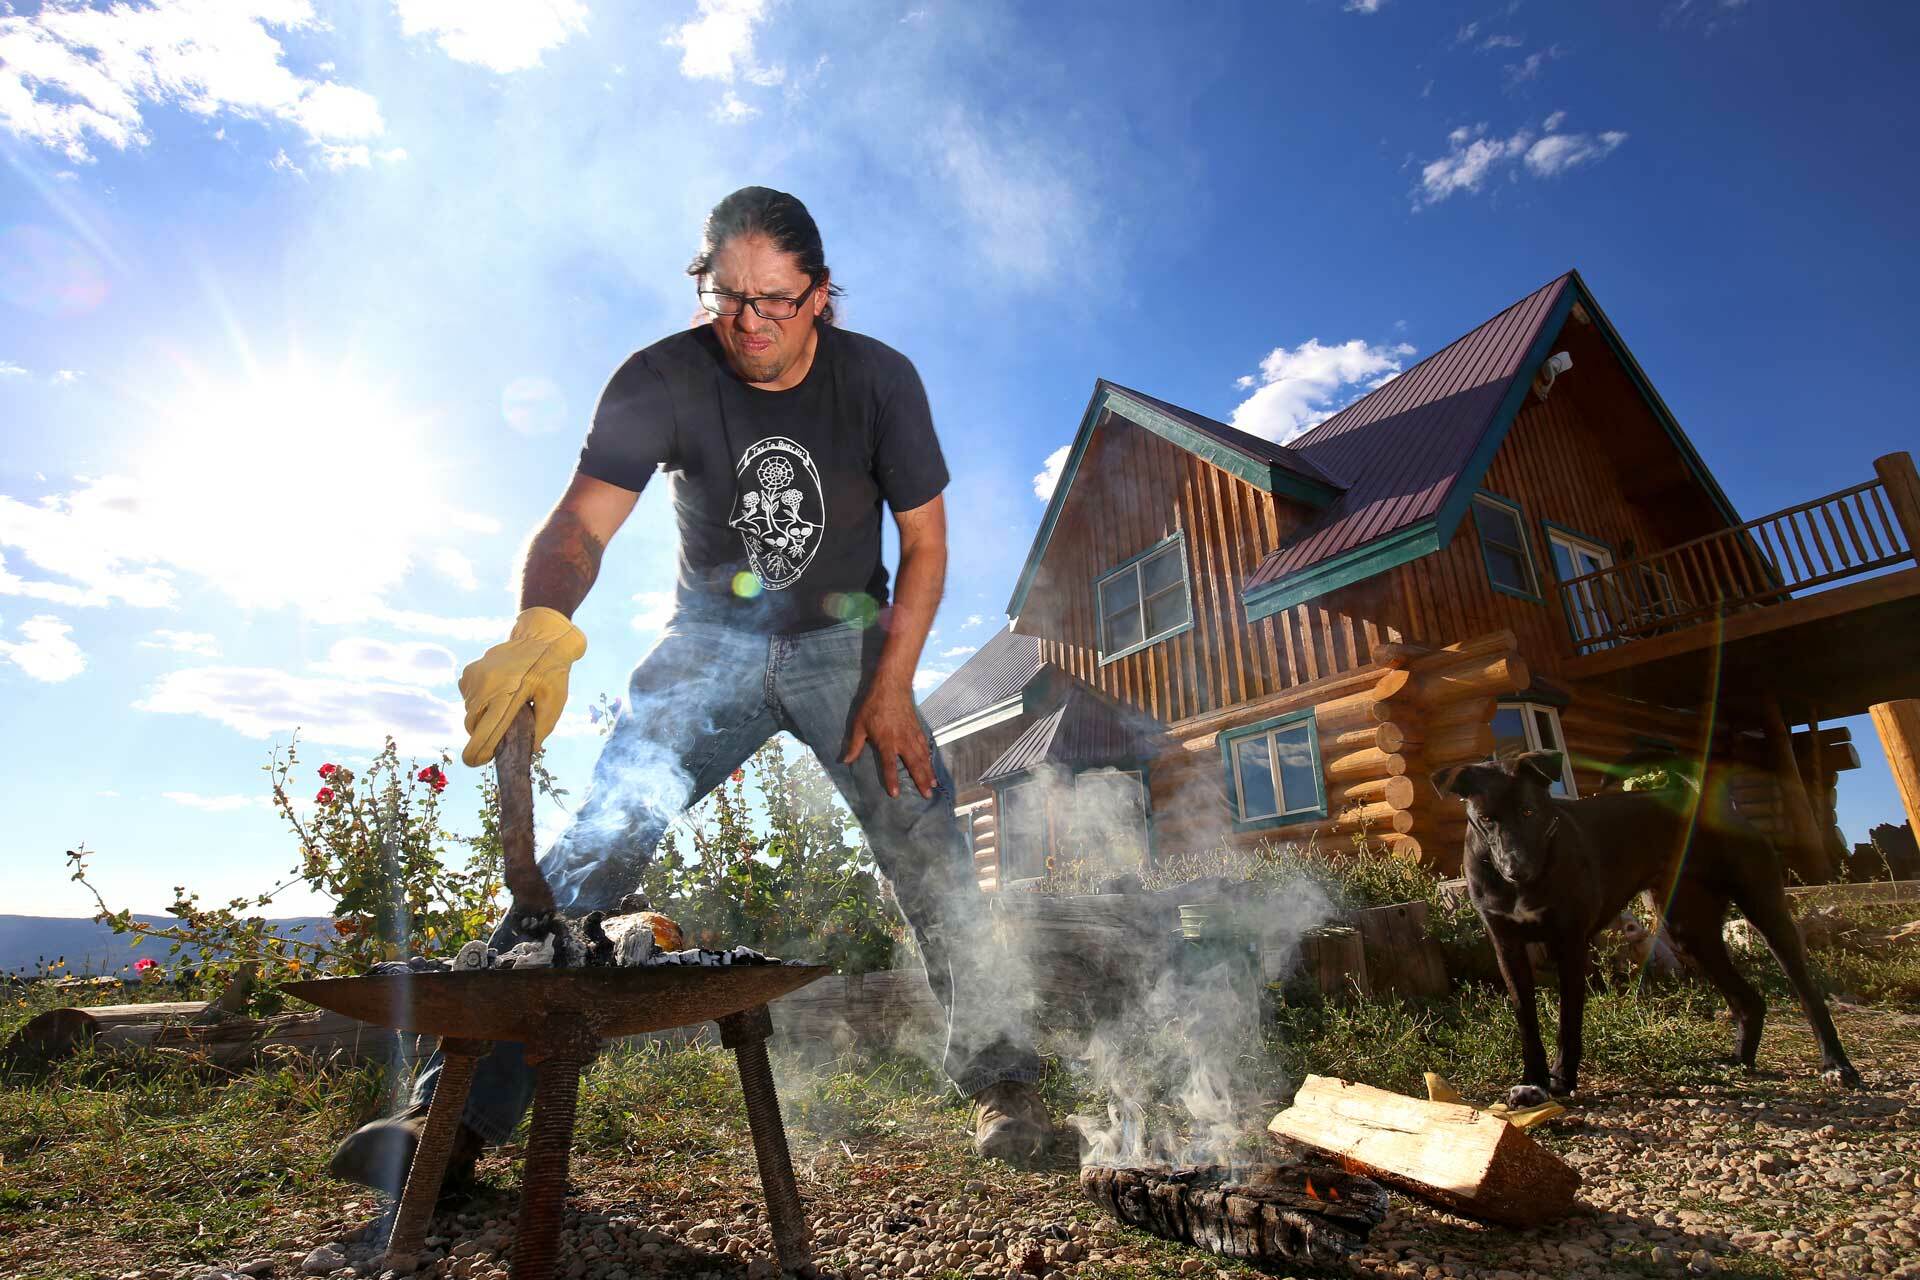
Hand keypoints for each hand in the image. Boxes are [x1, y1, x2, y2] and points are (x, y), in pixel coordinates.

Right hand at [457, 607, 587, 766]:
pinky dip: (478, 703)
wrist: (542, 636)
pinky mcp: (470, 671)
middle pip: (472, 725)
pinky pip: (468, 696)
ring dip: (481, 718)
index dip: (479, 751)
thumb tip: (529, 751)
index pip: (486, 732)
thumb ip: (542, 728)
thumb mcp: (556, 701)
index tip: (477, 762)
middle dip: (480, 736)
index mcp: (508, 695)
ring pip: (470, 711)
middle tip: (495, 739)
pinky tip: (497, 694)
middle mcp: (486, 686)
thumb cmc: (553, 671)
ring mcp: (475, 676)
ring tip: (502, 710)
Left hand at [841, 676, 934, 798]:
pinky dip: (929, 757)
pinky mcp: (917, 728)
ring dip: (928, 772)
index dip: (892, 780)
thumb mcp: (858, 725)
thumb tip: (845, 761)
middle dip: (920, 780)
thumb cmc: (872, 705)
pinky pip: (924, 746)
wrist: (891, 686)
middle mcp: (902, 741)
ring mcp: (912, 735)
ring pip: (922, 757)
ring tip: (933, 785)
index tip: (895, 794)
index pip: (889, 765)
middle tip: (927, 795)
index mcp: (886, 742)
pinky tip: (931, 763)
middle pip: (913, 764)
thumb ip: (853, 745)